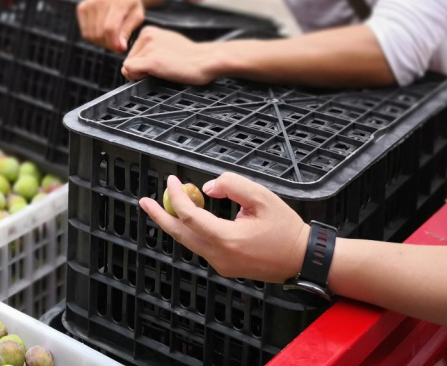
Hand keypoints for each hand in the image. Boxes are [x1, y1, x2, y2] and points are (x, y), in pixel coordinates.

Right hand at [77, 0, 145, 52]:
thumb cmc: (131, 3)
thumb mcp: (137, 15)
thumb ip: (128, 31)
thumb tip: (119, 48)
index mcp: (117, 2)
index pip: (110, 28)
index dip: (114, 43)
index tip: (120, 49)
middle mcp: (100, 1)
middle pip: (99, 33)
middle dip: (108, 44)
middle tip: (117, 44)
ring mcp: (89, 3)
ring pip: (90, 35)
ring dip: (100, 42)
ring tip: (111, 37)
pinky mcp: (82, 7)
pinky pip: (85, 32)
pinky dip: (93, 36)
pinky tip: (102, 31)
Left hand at [121, 27, 210, 82]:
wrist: (207, 60)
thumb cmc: (190, 56)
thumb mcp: (166, 45)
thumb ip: (148, 50)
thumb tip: (129, 66)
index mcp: (148, 31)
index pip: (131, 53)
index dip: (140, 64)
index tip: (157, 65)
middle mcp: (145, 35)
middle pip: (128, 60)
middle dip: (139, 69)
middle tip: (162, 69)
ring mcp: (148, 47)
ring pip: (128, 68)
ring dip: (141, 75)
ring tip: (163, 71)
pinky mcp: (151, 61)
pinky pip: (130, 72)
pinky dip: (139, 78)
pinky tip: (157, 75)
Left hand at [140, 173, 308, 282]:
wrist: (302, 259)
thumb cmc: (285, 228)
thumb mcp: (261, 197)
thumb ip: (231, 185)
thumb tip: (208, 188)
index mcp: (226, 239)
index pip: (189, 216)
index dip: (177, 195)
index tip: (172, 179)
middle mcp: (219, 256)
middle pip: (180, 234)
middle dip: (160, 216)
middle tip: (144, 201)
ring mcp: (221, 265)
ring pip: (190, 241)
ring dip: (177, 222)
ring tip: (165, 203)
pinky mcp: (226, 267)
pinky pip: (202, 246)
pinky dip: (193, 230)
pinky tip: (193, 215)